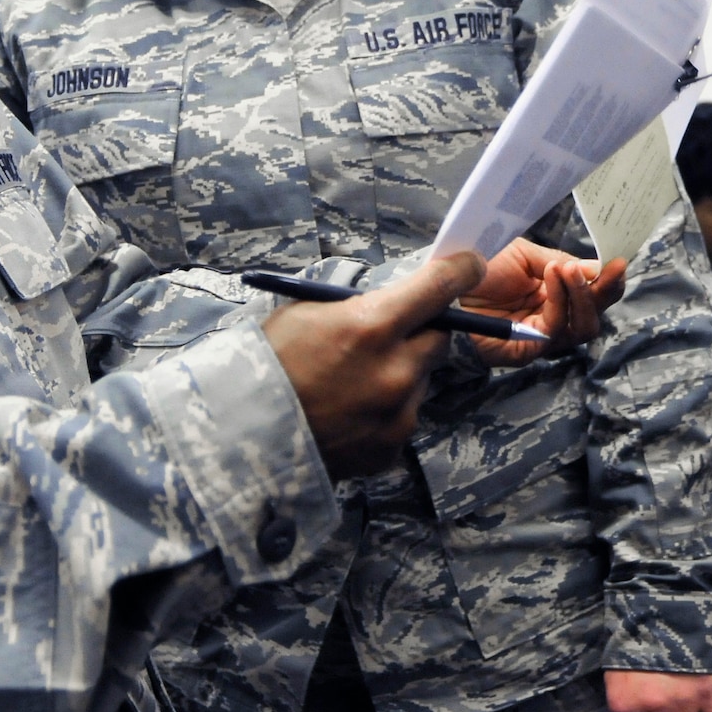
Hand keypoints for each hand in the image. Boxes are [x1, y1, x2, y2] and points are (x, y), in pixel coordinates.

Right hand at [264, 254, 478, 479]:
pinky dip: (386, 411)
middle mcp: (395, 370)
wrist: (242, 437)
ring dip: (401, 374)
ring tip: (354, 384)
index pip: (438, 288)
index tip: (469, 264)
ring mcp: (398, 413)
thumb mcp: (306, 313)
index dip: (460, 271)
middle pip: (438, 337)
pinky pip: (403, 416)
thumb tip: (395, 299)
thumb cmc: (267, 365)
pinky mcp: (393, 446)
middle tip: (390, 336)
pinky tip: (350, 413)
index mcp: (371, 326)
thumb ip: (358, 306)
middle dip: (421, 331)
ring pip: (420, 380)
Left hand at [459, 238, 626, 365]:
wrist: (443, 281)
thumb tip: (597, 268)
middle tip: (611, 270)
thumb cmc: (477, 266)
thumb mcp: (524, 254)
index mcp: (551, 295)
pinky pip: (555, 328)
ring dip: (582, 295)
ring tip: (569, 269)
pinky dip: (559, 299)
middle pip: (593, 315)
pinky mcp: (526, 349)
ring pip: (582, 327)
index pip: (590, 296)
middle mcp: (550, 318)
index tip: (619, 263)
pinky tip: (554, 276)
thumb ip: (559, 263)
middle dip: (605, 291)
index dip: (607, 282)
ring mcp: (539, 336)